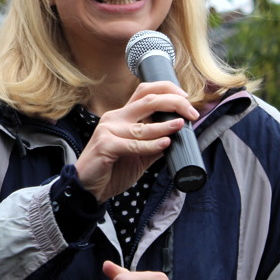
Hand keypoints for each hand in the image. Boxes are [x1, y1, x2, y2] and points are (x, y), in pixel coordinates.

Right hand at [75, 81, 198, 202]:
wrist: (88, 189)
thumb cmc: (111, 170)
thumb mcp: (138, 155)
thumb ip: (154, 145)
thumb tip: (177, 139)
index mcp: (122, 116)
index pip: (145, 91)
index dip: (168, 90)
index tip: (186, 98)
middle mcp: (115, 118)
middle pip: (147, 99)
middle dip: (173, 102)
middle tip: (191, 112)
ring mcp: (108, 130)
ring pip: (143, 124)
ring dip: (166, 125)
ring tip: (181, 125)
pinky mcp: (105, 145)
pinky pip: (134, 144)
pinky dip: (152, 144)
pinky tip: (165, 143)